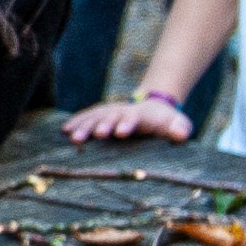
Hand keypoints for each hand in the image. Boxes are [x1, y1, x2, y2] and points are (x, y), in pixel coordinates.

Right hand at [63, 94, 191, 144]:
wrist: (155, 108)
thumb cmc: (167, 123)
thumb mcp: (178, 124)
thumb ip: (180, 128)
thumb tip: (181, 134)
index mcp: (142, 116)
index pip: (134, 118)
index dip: (128, 124)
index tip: (121, 132)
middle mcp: (123, 112)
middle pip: (112, 117)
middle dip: (103, 125)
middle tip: (95, 134)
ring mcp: (111, 112)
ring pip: (96, 117)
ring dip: (85, 126)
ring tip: (73, 137)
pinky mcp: (101, 115)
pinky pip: (87, 117)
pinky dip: (77, 122)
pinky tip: (65, 130)